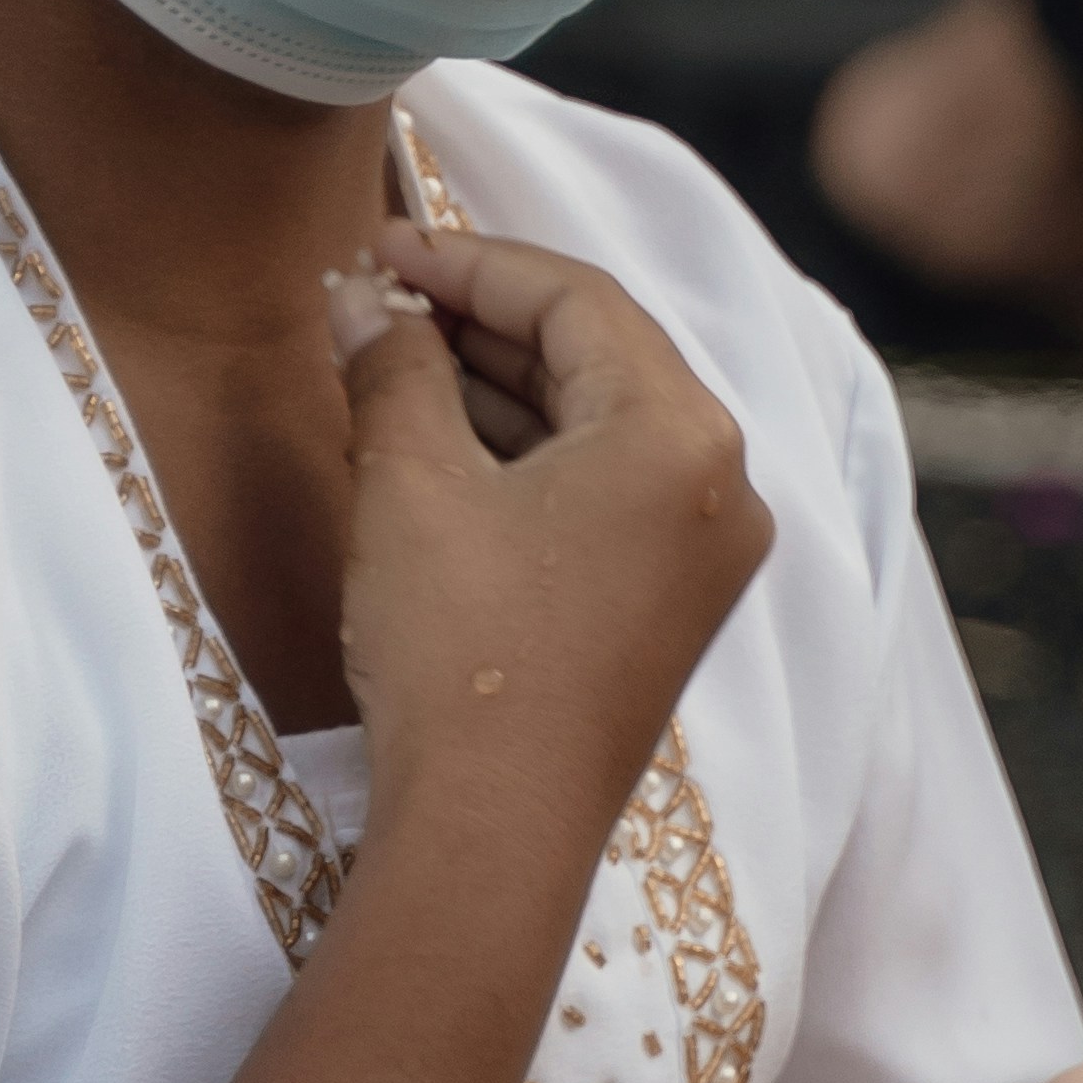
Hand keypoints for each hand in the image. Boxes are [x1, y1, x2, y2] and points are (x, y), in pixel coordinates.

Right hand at [325, 218, 771, 855]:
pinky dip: (529, 456)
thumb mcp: (410, 485)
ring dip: (500, 387)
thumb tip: (361, 303)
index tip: (383, 248)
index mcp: (682, 436)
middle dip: (483, 322)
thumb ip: (392, 368)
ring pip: (600, 424)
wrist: (494, 834)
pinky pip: (606, 490)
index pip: (576, 298)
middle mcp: (720, 486)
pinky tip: (441, 442)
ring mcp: (704, 553)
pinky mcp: (672, 606)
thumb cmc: (462, 655)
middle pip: (599, 355)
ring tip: (394, 363)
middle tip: (382, 299)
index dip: (468, 262)